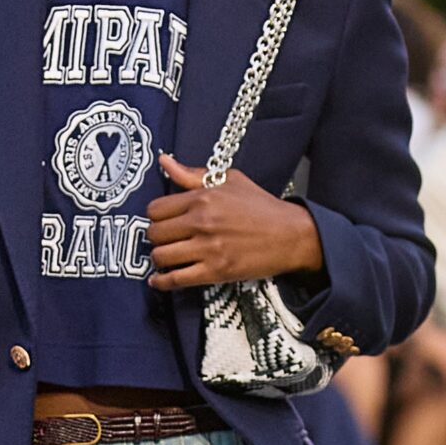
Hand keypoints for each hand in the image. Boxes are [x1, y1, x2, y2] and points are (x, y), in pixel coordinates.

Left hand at [146, 153, 323, 289]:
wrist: (290, 235)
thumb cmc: (261, 206)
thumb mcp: (229, 180)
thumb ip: (193, 174)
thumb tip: (165, 162)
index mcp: (203, 198)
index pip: (156, 209)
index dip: (155, 216)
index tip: (162, 221)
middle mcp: (202, 222)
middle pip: (154, 233)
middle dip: (155, 238)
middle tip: (165, 240)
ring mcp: (208, 248)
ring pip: (161, 257)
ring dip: (159, 259)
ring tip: (166, 258)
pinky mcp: (215, 271)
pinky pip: (176, 279)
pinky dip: (162, 282)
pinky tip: (158, 280)